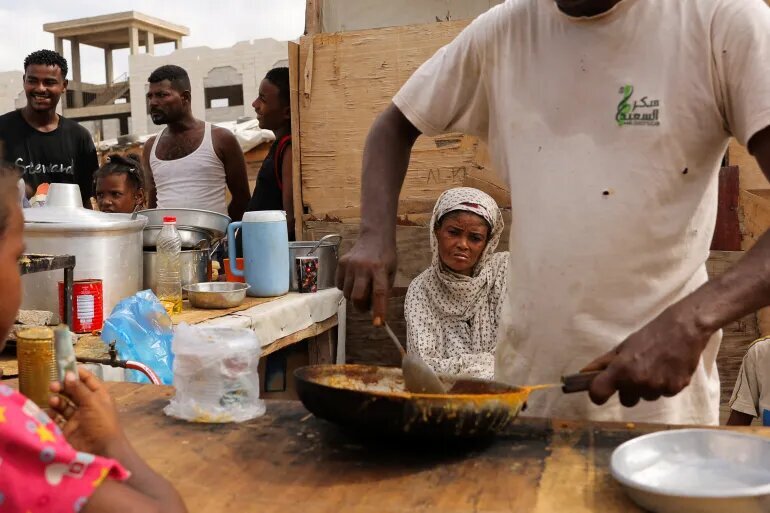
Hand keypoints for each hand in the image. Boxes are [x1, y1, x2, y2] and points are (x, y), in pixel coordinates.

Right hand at [49, 367, 126, 456]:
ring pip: (64, 404)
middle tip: (53, 385)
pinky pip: (57, 418)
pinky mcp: (68, 429)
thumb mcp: (92, 402)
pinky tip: (49, 411)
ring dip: (57, 400)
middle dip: (63, 387)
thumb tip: (69, 373)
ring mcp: (78, 417)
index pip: (88, 380)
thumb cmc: (101, 423)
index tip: (63, 366)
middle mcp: (88, 405)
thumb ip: (79, 389)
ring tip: (53, 399)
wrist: (101, 451)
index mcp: (99, 396)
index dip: (77, 373)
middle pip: (73, 391)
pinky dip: (52, 414)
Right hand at [336, 233, 396, 321]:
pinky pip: (339, 285)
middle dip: (361, 307)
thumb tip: (374, 310)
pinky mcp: (341, 263)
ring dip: (353, 297)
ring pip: (347, 293)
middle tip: (366, 307)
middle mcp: (363, 267)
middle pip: (358, 297)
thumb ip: (384, 290)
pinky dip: (346, 288)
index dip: (379, 309)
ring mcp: (350, 265)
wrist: (374, 237)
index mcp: (380, 269)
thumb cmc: (385, 257)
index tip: (378, 323)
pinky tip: (353, 280)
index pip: (379, 292)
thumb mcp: (391, 272)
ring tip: (361, 288)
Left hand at [582, 306, 710, 406]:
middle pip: (626, 401)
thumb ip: (603, 362)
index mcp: (621, 370)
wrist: (684, 330)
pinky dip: (664, 385)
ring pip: (646, 397)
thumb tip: (584, 373)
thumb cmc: (650, 335)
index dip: (598, 394)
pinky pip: (663, 394)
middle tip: (636, 371)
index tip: (601, 390)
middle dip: (628, 390)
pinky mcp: (675, 389)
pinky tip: (668, 369)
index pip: (598, 394)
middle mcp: (638, 382)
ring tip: (655, 366)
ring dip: (647, 387)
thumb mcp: (623, 346)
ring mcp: (658, 388)